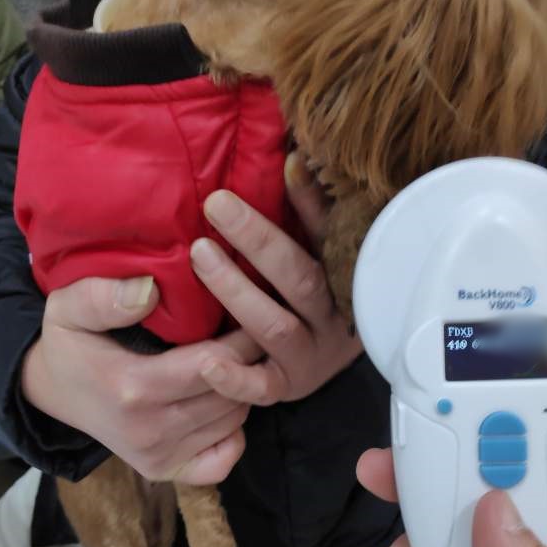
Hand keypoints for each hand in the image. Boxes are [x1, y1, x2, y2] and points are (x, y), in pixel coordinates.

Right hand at [21, 276, 261, 482]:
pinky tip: (221, 402)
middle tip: (254, 331)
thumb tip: (150, 291)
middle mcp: (150, 431)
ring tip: (237, 360)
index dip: (242, 336)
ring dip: (243, 390)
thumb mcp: (68, 308)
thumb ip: (103, 297)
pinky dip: (233, 431)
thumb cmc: (70, 343)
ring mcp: (158, 457)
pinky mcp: (164, 471)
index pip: (214, 363)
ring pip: (233, 420)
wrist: (53, 390)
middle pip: (230, 394)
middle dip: (250, 361)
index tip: (251, 310)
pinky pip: (224, 458)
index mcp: (133, 388)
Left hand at [190, 152, 361, 404]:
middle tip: (216, 205)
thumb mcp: (322, 254)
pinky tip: (207, 362)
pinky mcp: (285, 388)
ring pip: (274, 326)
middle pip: (299, 278)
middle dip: (258, 241)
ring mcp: (310, 357)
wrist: (328, 363)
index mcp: (346, 281)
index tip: (284, 166)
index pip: (330, 238)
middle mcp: (333, 320)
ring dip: (236, 291)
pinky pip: (260, 388)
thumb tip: (293, 158)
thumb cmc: (319, 296)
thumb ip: (311, 213)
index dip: (309, 204)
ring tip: (201, 256)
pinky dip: (235, 378)